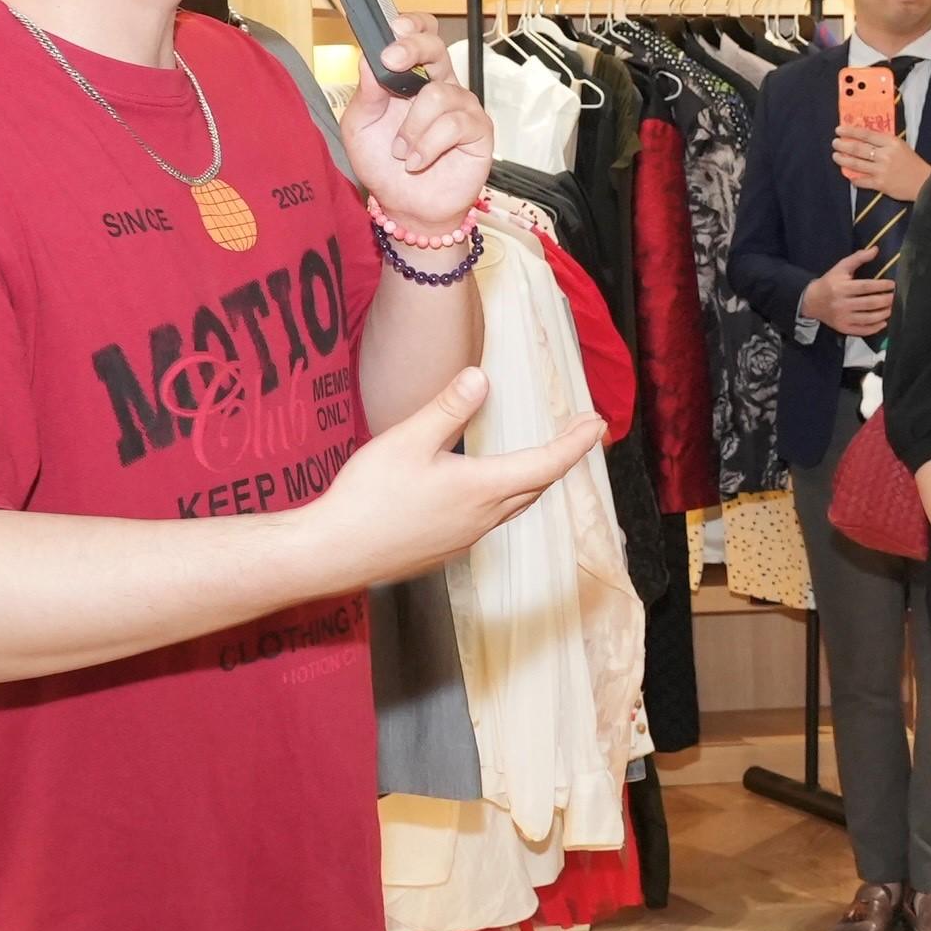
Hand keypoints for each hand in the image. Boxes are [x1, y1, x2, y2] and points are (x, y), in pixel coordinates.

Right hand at [304, 368, 603, 586]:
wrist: (334, 553)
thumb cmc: (368, 497)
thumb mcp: (407, 440)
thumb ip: (448, 409)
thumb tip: (480, 377)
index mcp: (482, 488)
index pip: (546, 463)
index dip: (575, 443)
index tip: (597, 423)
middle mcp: (484, 518)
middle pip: (536, 486)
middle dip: (561, 458)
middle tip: (579, 433)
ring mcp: (466, 538)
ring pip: (515, 506)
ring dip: (534, 480)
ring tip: (541, 459)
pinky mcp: (447, 548)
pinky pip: (490, 521)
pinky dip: (504, 500)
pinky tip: (486, 492)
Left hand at [344, 14, 494, 232]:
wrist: (405, 206)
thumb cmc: (384, 165)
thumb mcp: (360, 127)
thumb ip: (365, 93)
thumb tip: (368, 59)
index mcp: (410, 78)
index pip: (419, 36)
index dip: (411, 25)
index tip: (392, 28)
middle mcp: (439, 86)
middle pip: (436, 47)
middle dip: (412, 48)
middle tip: (390, 62)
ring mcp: (462, 108)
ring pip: (438, 93)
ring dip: (412, 127)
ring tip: (401, 152)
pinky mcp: (479, 132)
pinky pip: (455, 125)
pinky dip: (428, 145)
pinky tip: (417, 162)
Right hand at [798, 245, 893, 338]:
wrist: (811, 301)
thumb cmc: (829, 282)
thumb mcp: (841, 267)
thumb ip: (858, 258)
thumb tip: (875, 249)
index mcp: (842, 287)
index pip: (866, 287)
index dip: (881, 286)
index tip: (892, 284)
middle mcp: (842, 304)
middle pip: (869, 303)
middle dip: (885, 300)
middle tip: (895, 297)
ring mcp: (843, 318)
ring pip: (868, 318)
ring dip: (883, 314)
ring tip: (892, 308)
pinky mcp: (843, 328)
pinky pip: (862, 330)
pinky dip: (875, 328)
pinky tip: (883, 322)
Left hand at [833, 121, 909, 193]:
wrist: (925, 183)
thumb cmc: (913, 163)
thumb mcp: (901, 146)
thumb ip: (884, 142)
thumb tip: (863, 138)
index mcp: (891, 143)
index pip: (866, 134)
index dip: (850, 131)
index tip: (839, 130)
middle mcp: (885, 155)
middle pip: (858, 148)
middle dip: (843, 145)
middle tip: (835, 143)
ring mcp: (882, 170)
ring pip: (856, 164)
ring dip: (843, 160)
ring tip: (836, 156)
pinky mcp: (881, 184)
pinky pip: (862, 181)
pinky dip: (854, 179)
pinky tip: (849, 176)